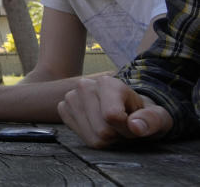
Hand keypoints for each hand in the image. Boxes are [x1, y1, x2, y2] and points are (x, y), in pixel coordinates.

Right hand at [58, 77, 172, 148]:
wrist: (126, 109)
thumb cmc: (142, 113)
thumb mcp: (158, 116)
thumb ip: (151, 120)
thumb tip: (135, 127)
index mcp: (107, 82)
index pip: (112, 116)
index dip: (127, 129)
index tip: (134, 124)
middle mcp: (84, 85)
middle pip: (102, 131)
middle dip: (118, 136)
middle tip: (123, 127)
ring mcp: (71, 96)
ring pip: (91, 137)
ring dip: (106, 139)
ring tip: (112, 127)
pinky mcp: (63, 108)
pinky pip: (80, 136)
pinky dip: (92, 137)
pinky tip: (98, 126)